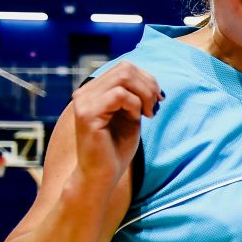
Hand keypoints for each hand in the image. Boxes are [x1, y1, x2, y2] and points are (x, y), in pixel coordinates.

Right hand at [71, 61, 161, 187]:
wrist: (102, 174)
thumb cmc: (117, 148)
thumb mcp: (131, 115)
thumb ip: (135, 95)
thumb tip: (150, 79)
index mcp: (95, 90)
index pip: (125, 67)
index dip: (147, 79)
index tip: (158, 100)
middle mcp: (85, 92)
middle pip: (125, 69)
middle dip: (149, 86)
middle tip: (155, 108)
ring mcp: (84, 102)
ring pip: (123, 78)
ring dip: (144, 94)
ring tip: (148, 114)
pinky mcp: (87, 114)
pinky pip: (119, 95)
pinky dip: (135, 105)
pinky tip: (136, 119)